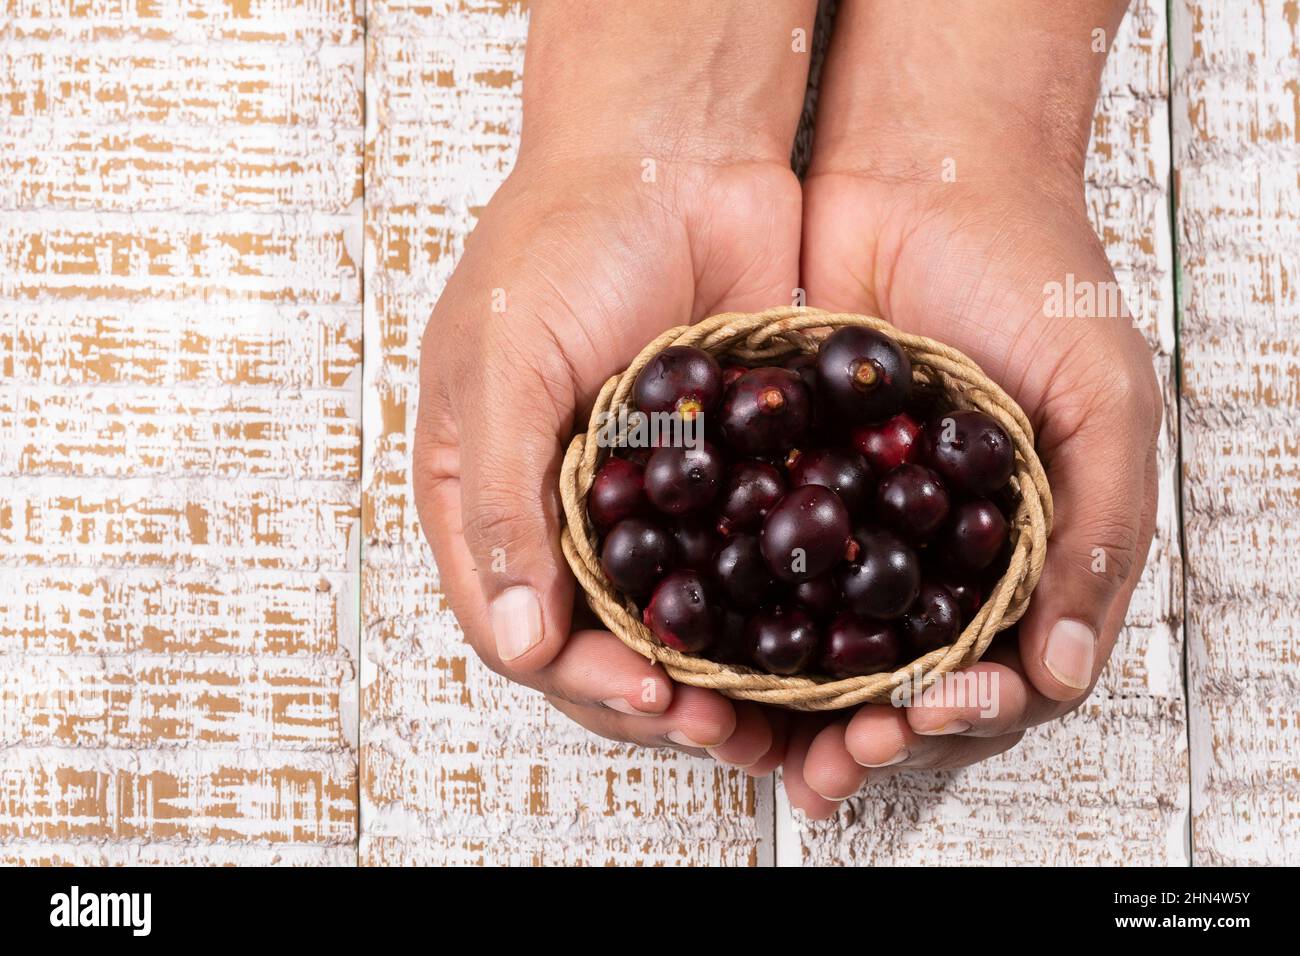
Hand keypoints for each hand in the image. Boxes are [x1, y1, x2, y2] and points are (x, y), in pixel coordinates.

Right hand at [413, 1, 816, 768]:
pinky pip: (741, 563)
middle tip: (718, 725)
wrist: (675, 154)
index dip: (577, 678)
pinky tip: (807, 642)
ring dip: (716, 678)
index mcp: (489, 494)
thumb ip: (505, 501)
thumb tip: (518, 639)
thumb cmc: (563, 241)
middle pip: (598, 647)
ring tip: (766, 714)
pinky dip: (768, 612)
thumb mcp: (504, 363)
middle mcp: (566, 514)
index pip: (517, 626)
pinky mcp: (727, 478)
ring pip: (677, 622)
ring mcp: (650, 501)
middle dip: (654, 698)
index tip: (647, 697)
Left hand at [781, 0, 1158, 815]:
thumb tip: (1065, 669)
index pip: (992, 674)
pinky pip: (747, 562)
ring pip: (811, 643)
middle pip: (892, 679)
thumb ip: (1096, 531)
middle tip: (823, 760)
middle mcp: (924, 551)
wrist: (929, 176)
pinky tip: (699, 644)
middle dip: (857, 732)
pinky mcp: (776, 480)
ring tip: (748, 731)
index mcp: (1012, 556)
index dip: (959, 714)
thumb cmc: (1035, 279)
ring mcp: (848, 520)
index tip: (921, 718)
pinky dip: (727, 611)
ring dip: (782, 703)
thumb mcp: (1099, 400)